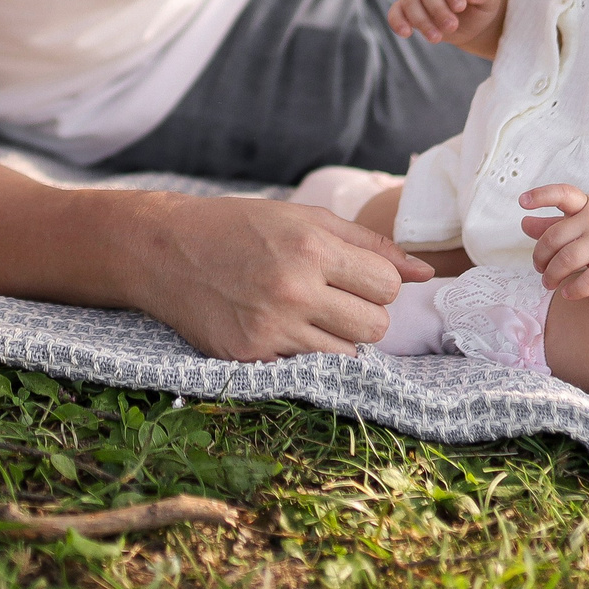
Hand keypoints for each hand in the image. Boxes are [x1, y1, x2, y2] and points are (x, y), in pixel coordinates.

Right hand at [126, 194, 432, 360]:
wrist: (163, 250)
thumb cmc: (240, 227)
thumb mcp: (303, 218)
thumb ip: (369, 243)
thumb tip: (425, 272)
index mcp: (311, 247)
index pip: (388, 285)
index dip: (376, 282)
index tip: (352, 276)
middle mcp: (293, 290)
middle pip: (375, 326)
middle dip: (362, 313)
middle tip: (331, 297)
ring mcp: (270, 329)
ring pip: (347, 355)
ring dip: (335, 336)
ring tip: (303, 312)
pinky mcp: (249, 358)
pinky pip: (307, 370)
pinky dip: (302, 354)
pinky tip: (277, 328)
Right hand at [388, 0, 501, 48]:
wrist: (473, 20)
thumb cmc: (482, 4)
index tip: (460, 7)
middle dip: (438, 9)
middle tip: (452, 26)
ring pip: (411, 1)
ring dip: (422, 21)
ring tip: (436, 38)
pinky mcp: (408, 7)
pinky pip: (396, 11)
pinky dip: (397, 21)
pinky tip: (406, 33)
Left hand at [520, 184, 588, 299]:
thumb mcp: (586, 216)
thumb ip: (555, 221)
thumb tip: (524, 224)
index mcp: (586, 205)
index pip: (562, 194)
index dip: (541, 196)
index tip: (522, 202)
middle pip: (554, 238)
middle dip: (540, 256)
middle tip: (539, 268)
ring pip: (567, 260)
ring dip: (551, 275)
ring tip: (549, 282)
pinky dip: (574, 290)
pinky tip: (567, 293)